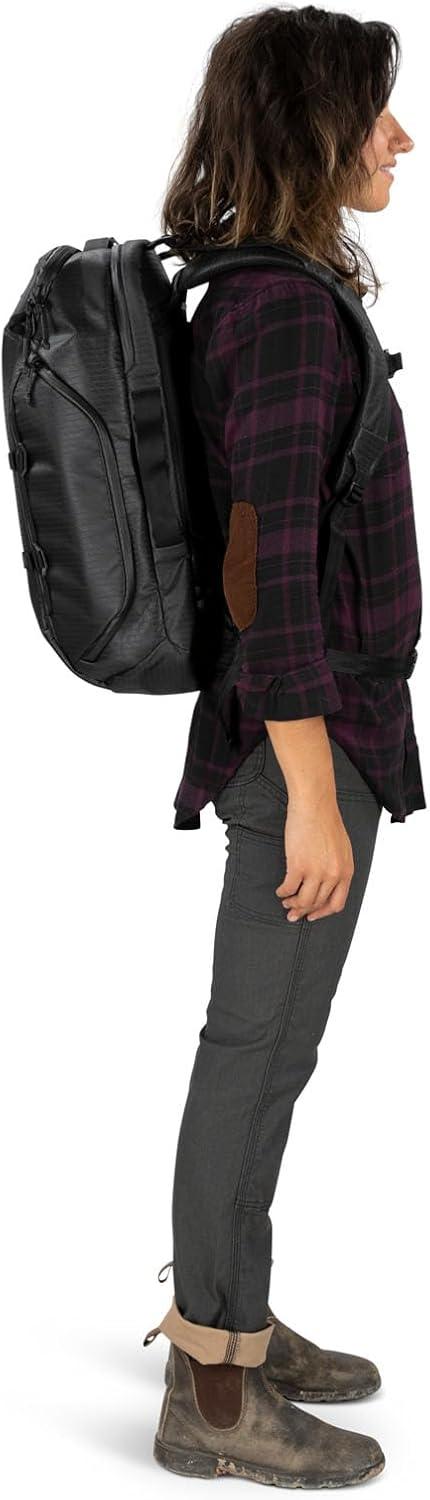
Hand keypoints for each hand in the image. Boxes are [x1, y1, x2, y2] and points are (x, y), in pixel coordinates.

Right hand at [275, 795, 354, 921]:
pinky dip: (283, 892)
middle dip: (304, 911)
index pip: (337, 903)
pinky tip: (280, 890)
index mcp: (346, 871)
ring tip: (286, 902)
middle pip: (318, 904)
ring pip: (304, 901)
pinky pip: (289, 888)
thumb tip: (327, 884)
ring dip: (293, 904)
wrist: (315, 806)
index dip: (322, 913)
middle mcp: (334, 875)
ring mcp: (316, 872)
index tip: (312, 915)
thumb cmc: (326, 822)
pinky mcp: (299, 865)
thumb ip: (338, 868)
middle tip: (293, 914)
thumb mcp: (342, 849)